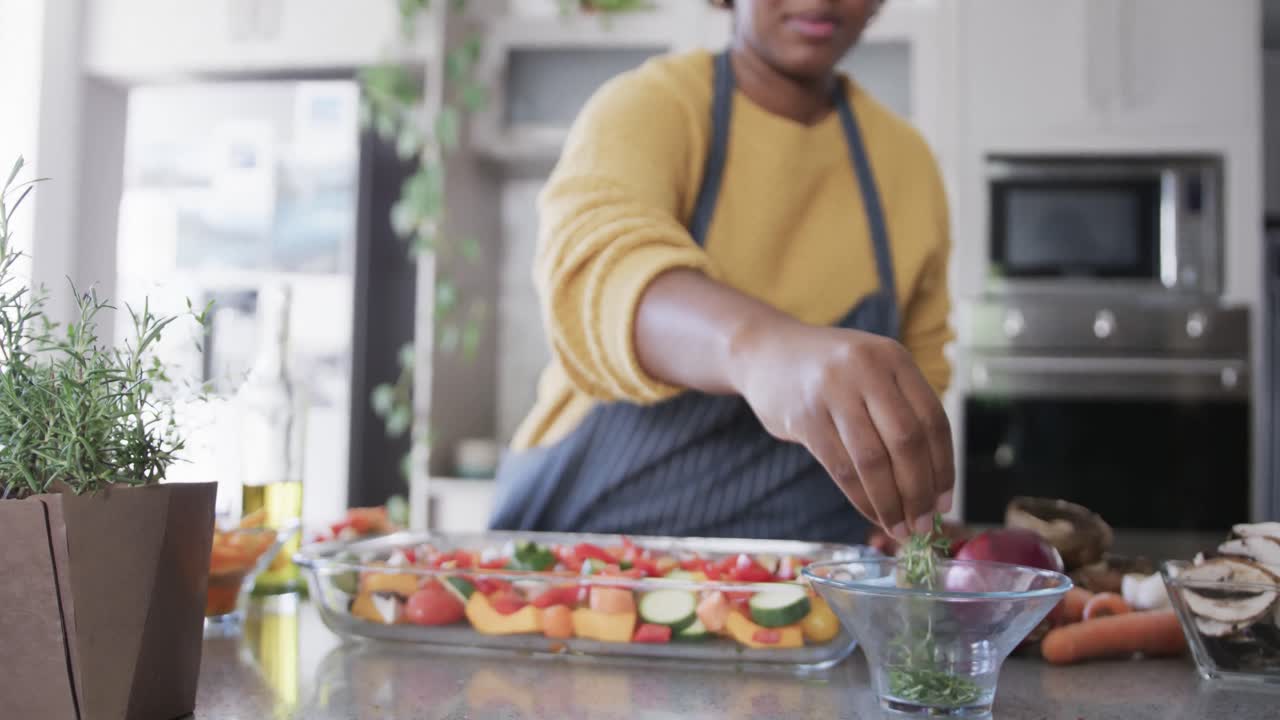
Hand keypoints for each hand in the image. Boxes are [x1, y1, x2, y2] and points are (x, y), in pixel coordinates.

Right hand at [727, 316, 954, 539]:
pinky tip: (872, 513)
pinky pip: (842, 468)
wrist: (766, 352)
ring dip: (890, 502)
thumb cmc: (830, 373)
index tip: (945, 502)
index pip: (932, 419)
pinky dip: (861, 499)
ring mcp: (833, 391)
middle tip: (922, 524)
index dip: (943, 466)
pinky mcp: (805, 417)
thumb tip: (932, 484)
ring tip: (899, 527)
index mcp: (894, 358)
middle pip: (906, 441)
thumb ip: (901, 410)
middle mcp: (866, 369)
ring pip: (873, 460)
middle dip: (919, 490)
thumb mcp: (872, 372)